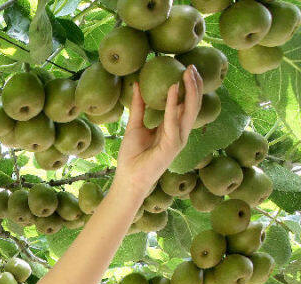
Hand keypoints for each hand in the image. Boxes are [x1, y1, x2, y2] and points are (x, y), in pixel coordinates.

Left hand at [115, 65, 203, 197]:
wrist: (128, 178)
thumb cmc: (132, 156)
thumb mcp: (135, 125)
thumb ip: (139, 106)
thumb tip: (136, 84)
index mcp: (173, 128)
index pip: (186, 104)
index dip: (189, 87)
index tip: (187, 68)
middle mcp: (179, 132)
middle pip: (193, 105)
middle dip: (195, 85)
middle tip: (191, 65)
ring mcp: (178, 139)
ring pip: (190, 111)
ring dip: (190, 90)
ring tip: (188, 72)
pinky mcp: (172, 146)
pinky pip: (173, 121)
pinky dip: (173, 104)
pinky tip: (173, 89)